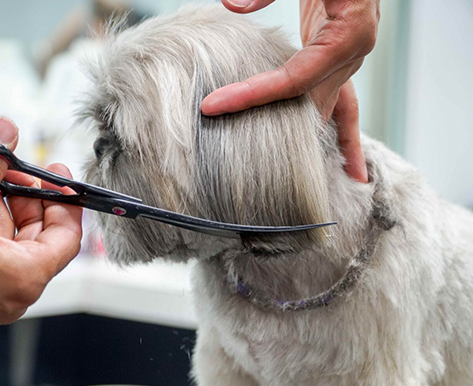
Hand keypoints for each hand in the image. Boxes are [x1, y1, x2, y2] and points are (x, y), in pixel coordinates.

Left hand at [201, 0, 378, 182]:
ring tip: (305, 186)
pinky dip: (343, 137)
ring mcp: (347, 60)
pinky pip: (342, 106)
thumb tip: (232, 5)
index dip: (253, 95)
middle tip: (246, 165)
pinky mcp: (336, 60)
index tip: (214, 107)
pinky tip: (352, 169)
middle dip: (278, 133)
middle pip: (309, 105)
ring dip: (313, 145)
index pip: (293, 79)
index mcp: (347, 34)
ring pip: (327, 112)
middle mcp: (351, 54)